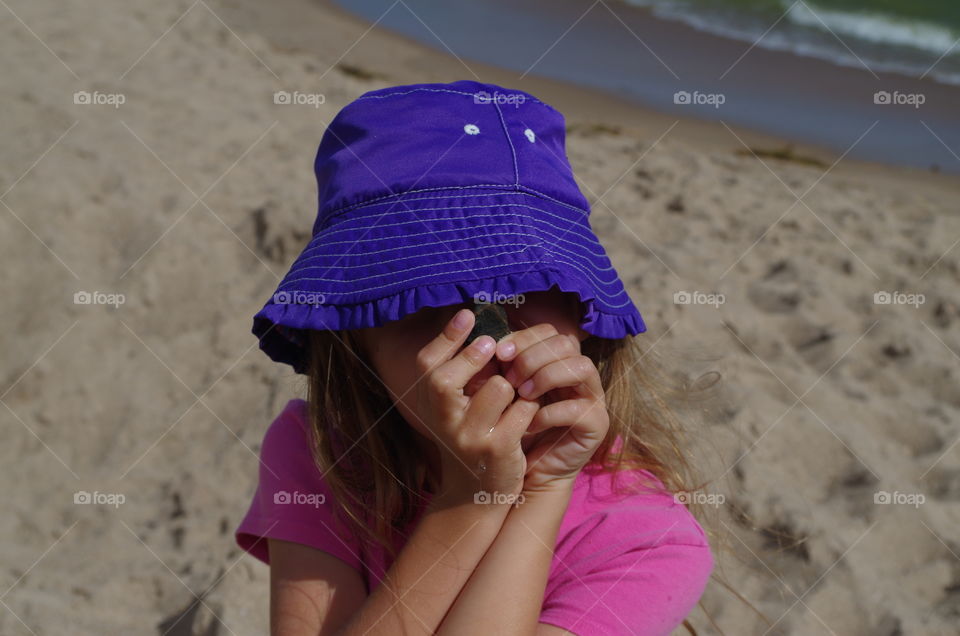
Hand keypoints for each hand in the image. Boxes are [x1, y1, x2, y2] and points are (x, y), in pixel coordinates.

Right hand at [415, 309, 539, 505]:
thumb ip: (461, 372)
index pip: (427, 363)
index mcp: (428, 404)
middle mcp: (442, 421)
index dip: (447, 336)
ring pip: (498, 388)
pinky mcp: (499, 448)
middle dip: (474, 355)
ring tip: (517, 390)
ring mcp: (469, 436)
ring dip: (513, 383)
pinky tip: (529, 410)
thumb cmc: (468, 435)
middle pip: (445, 379)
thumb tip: (483, 328)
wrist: (475, 490)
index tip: (468, 314)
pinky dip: (530, 404)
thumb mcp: (454, 405)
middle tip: (492, 343)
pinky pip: (523, 409)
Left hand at [495, 324, 608, 492]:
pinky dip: (549, 413)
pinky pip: (578, 408)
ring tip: (522, 395)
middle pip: (566, 344)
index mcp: (558, 359)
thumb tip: (490, 344)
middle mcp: (580, 373)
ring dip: (546, 377)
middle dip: (533, 358)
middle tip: (510, 379)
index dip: (524, 337)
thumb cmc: (513, 426)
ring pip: (580, 367)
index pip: (549, 332)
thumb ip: (503, 367)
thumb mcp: (504, 392)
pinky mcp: (597, 423)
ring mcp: (593, 397)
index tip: (499, 352)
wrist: (524, 470)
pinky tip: (529, 424)